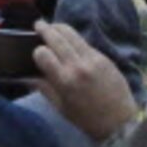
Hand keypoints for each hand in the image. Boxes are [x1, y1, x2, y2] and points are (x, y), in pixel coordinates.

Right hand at [32, 20, 137, 142]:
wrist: (120, 121)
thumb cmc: (87, 119)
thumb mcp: (61, 107)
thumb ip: (43, 88)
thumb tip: (25, 77)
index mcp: (65, 80)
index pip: (43, 54)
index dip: (37, 51)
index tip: (36, 52)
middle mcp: (78, 65)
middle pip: (57, 37)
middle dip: (45, 29)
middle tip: (38, 24)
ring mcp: (93, 58)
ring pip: (72, 34)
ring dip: (60, 28)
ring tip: (52, 26)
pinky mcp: (104, 57)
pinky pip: (85, 42)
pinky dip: (75, 38)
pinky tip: (70, 40)